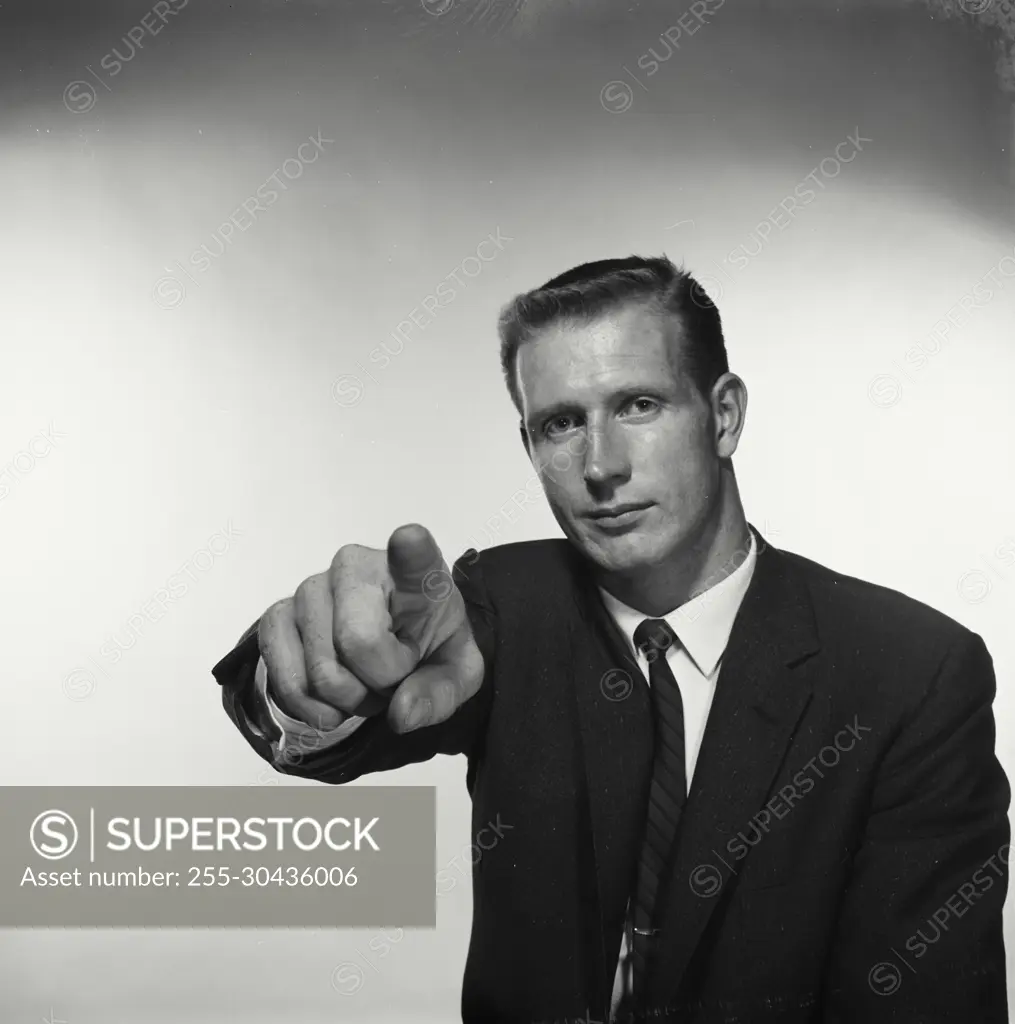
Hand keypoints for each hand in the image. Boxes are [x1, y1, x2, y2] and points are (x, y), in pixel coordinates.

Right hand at [257, 524, 484, 734]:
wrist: (390, 646)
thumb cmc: (426, 646)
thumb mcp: (455, 673)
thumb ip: (440, 693)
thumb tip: (401, 713)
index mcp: (415, 573)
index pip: (414, 556)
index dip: (411, 550)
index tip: (409, 539)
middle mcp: (356, 567)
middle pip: (358, 643)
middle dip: (378, 683)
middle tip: (391, 675)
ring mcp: (310, 588)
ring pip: (321, 673)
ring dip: (347, 699)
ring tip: (364, 679)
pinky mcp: (278, 615)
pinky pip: (285, 681)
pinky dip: (312, 706)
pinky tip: (331, 696)